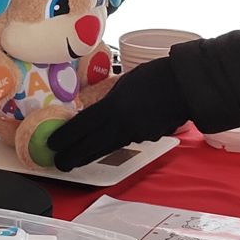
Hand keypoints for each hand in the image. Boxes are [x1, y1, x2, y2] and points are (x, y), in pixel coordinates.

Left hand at [48, 58, 186, 170]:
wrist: (186, 86)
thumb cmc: (156, 75)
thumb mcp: (125, 82)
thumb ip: (108, 97)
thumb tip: (93, 106)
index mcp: (114, 107)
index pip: (82, 126)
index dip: (66, 137)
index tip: (52, 143)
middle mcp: (122, 124)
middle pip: (91, 145)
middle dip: (73, 156)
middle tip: (59, 163)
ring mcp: (136, 133)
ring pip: (106, 148)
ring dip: (88, 155)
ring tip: (75, 161)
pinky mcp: (147, 137)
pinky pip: (122, 143)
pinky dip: (109, 147)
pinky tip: (101, 148)